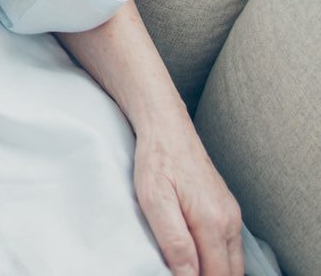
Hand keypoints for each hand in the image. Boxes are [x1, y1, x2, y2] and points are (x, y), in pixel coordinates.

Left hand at [133, 124, 242, 275]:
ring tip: (187, 266)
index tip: (177, 275)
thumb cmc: (157, 159)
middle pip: (230, 273)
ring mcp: (232, 214)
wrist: (166, 126)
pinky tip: (198, 254)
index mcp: (213, 222)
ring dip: (215, 271)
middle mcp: (229, 221)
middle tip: (180, 272)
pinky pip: (230, 246)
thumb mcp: (154, 199)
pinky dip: (218, 258)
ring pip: (233, 262)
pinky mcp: (227, 209)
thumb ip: (174, 241)